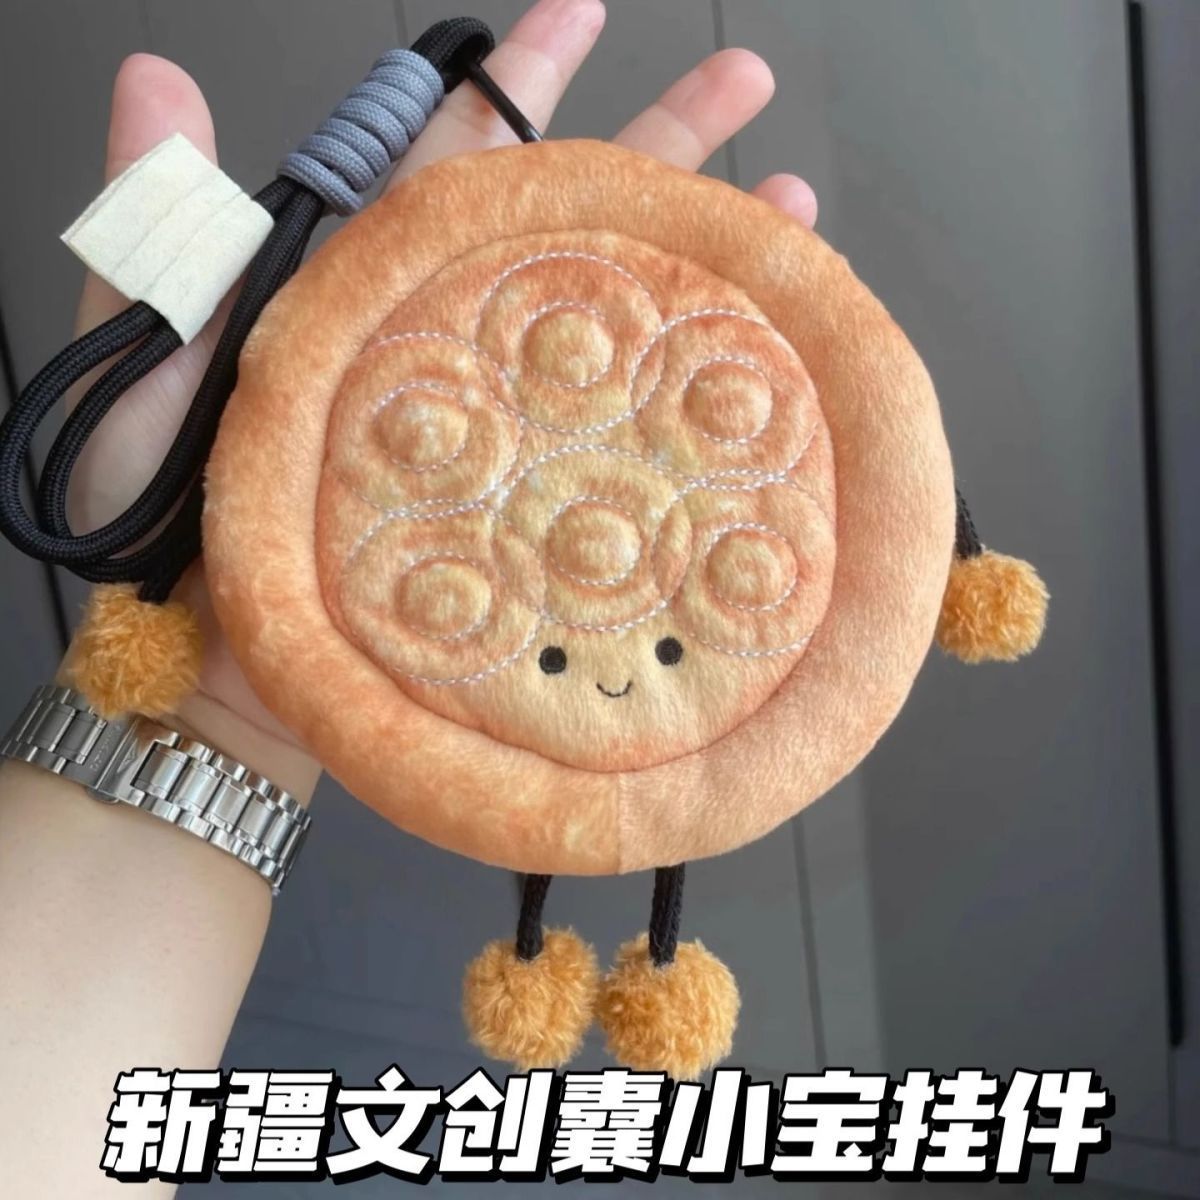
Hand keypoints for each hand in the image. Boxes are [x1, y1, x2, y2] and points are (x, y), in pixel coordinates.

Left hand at [68, 0, 816, 774]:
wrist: (214, 679)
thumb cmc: (165, 536)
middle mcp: (452, 349)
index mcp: (369, 290)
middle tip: (742, 82)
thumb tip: (155, 81)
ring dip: (701, 258)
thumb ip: (166, 233)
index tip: (587, 16)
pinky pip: (616, 441)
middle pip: (567, 225)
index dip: (521, 83)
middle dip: (657, 145)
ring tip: (789, 206)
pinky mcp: (526, 508)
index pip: (457, 158)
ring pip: (614, 324)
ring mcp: (499, 431)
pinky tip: (746, 370)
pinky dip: (684, 401)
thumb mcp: (156, 369)